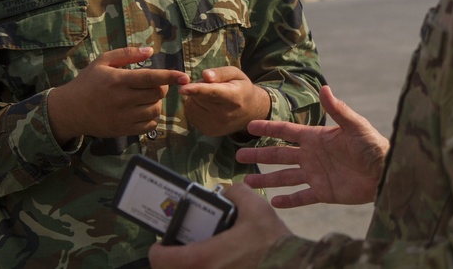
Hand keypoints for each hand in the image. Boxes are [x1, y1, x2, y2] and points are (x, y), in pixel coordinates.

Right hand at [48, 46, 188, 144]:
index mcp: (119, 80)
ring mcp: (124, 117)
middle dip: (162, 87)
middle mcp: (123, 100)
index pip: (151, 78)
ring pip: (155, 110)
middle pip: (158, 94)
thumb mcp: (103, 62)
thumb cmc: (88, 82)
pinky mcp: (124, 130)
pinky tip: (143, 110)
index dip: (170, 76)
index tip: (184, 76)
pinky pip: (150, 126)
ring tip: (146, 97)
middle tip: (155, 83)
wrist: (70, 110)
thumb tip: (150, 51)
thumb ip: (127, 54)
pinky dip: (152, 118)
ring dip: (156, 102)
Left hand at [148, 183, 289, 268]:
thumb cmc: (273, 242)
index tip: (161, 243)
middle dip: (171, 261)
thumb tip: (227, 190)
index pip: (162, 259)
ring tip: (199, 255)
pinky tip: (218, 263)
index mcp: (205, 257)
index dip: (158, 250)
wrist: (294, 266)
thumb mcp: (257, 208)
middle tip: (179, 248)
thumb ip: (238, 192)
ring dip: (187, 266)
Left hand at [178, 67, 271, 136]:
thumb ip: (221, 73)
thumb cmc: (241, 89)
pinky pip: (191, 115)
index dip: (196, 90)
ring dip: (195, 98)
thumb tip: (205, 75)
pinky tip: (206, 106)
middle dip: (198, 88)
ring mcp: (216, 126)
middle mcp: (225, 115)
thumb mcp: (236, 75)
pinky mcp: (208, 132)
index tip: (182, 89)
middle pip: (198, 98)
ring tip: (209, 97)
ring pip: (191, 106)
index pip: (212, 93)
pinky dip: (194, 107)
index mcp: (233, 98)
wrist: (249, 112)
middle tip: (211, 86)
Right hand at [237, 85, 387, 206]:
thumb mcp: (356, 126)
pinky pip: (302, 197)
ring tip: (247, 182)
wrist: (387, 172)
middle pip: (279, 154)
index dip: (268, 127)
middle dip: (259, 154)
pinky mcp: (324, 192)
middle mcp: (312, 155)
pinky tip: (274, 202)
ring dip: (267, 179)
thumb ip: (338, 110)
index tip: (250, 125)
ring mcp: (316, 174)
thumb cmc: (374, 146)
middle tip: (239, 154)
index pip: (286, 131)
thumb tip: (325, 88)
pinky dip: (288, 200)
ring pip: (285, 177)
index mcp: (317, 138)